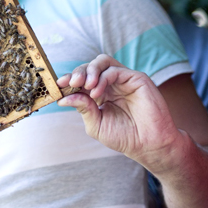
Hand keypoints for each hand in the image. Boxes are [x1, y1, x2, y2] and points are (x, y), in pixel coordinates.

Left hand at [57, 54, 183, 169]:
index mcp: (100, 93)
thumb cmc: (124, 137)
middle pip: (90, 67)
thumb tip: (62, 99)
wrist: (149, 145)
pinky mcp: (136, 78)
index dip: (69, 79)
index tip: (58, 85)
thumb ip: (82, 109)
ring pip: (102, 62)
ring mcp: (124, 80)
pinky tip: (96, 93)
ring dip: (89, 70)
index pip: (82, 79)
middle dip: (77, 73)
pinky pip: (115, 70)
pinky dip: (102, 78)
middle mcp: (111, 84)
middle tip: (70, 83)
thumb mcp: (96, 124)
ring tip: (85, 85)